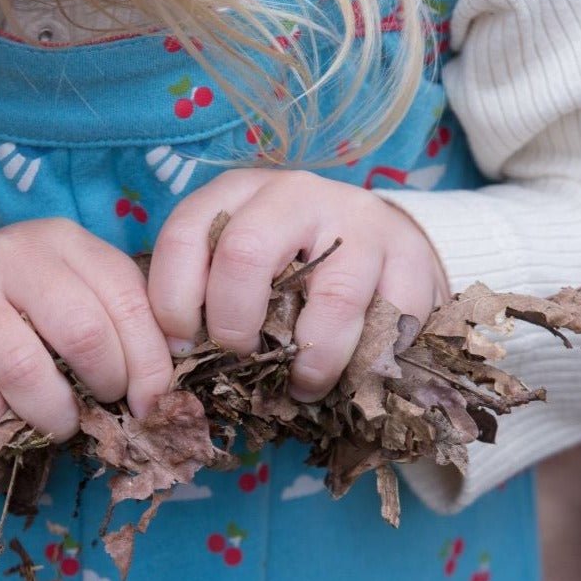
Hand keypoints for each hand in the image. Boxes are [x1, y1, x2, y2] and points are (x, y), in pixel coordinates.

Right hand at [0, 218, 173, 460]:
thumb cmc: (14, 320)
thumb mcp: (70, 302)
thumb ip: (118, 326)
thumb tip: (165, 390)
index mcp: (61, 241)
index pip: (128, 300)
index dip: (150, 363)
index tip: (151, 403)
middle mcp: (10, 254)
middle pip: (83, 332)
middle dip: (105, 386)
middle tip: (100, 410)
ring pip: (25, 369)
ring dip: (53, 416)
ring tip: (57, 425)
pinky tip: (3, 422)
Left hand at [146, 169, 451, 400]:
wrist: (379, 245)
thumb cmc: (288, 270)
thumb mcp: (237, 269)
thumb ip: (202, 300)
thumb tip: (169, 364)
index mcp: (237, 193)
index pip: (185, 236)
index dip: (172, 302)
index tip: (181, 349)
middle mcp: (294, 194)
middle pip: (244, 253)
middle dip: (233, 324)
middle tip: (241, 361)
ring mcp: (358, 220)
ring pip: (330, 298)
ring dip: (312, 360)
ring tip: (303, 386)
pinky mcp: (410, 256)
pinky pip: (391, 321)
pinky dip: (367, 363)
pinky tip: (352, 376)